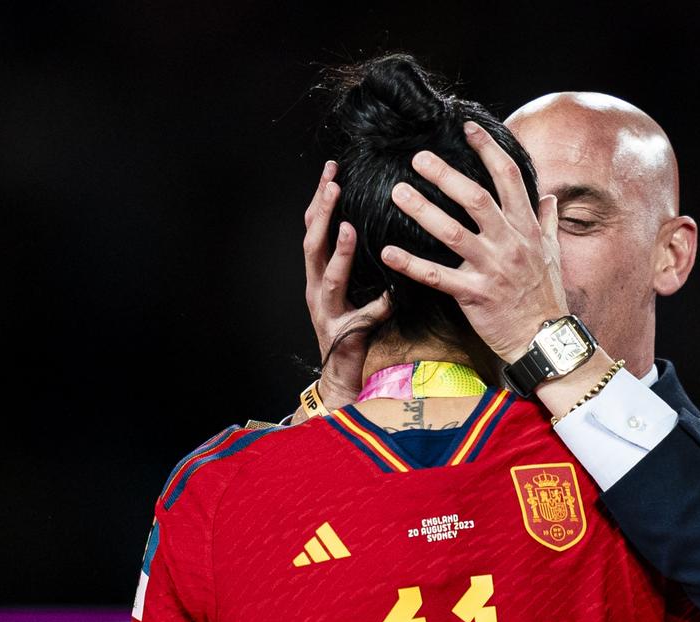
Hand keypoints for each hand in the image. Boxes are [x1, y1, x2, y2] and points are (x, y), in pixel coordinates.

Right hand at [301, 160, 390, 411]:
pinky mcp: (342, 333)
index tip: (331, 169)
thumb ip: (362, 261)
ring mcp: (326, 311)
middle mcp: (316, 287)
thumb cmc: (351, 325)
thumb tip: (383, 229)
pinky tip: (387, 297)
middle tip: (332, 182)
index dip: (320, 199)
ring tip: (345, 226)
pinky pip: (360, 318)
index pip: (314, 227)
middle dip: (320, 212)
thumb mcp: (355, 285)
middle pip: (311, 243)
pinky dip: (374, 307)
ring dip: (337, 252)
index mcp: (318, 272)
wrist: (340, 373)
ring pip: (327, 277)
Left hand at [382, 121, 568, 362]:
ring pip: (453, 232)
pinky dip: (411, 264)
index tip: (468, 128)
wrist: (544, 339)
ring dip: (422, 210)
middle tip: (417, 157)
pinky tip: (388, 252)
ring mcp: (492, 269)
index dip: (488, 150)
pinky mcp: (475, 295)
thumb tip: (549, 196)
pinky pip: (438, 277)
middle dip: (445, 175)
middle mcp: (510, 243)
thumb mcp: (553, 253)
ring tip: (397, 193)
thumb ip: (547, 222)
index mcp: (526, 228)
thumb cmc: (545, 295)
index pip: (508, 178)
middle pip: (475, 198)